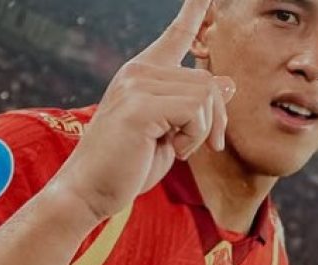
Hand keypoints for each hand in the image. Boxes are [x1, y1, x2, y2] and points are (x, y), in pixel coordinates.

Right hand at [55, 0, 235, 220]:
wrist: (89, 192)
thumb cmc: (127, 166)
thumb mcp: (169, 133)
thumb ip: (194, 108)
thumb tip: (228, 84)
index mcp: (141, 75)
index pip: (175, 36)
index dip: (193, 11)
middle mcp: (137, 71)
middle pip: (207, 81)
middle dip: (215, 120)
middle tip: (201, 147)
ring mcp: (136, 84)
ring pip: (205, 96)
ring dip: (202, 131)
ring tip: (177, 148)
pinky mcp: (140, 105)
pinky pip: (195, 111)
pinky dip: (194, 137)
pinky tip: (171, 149)